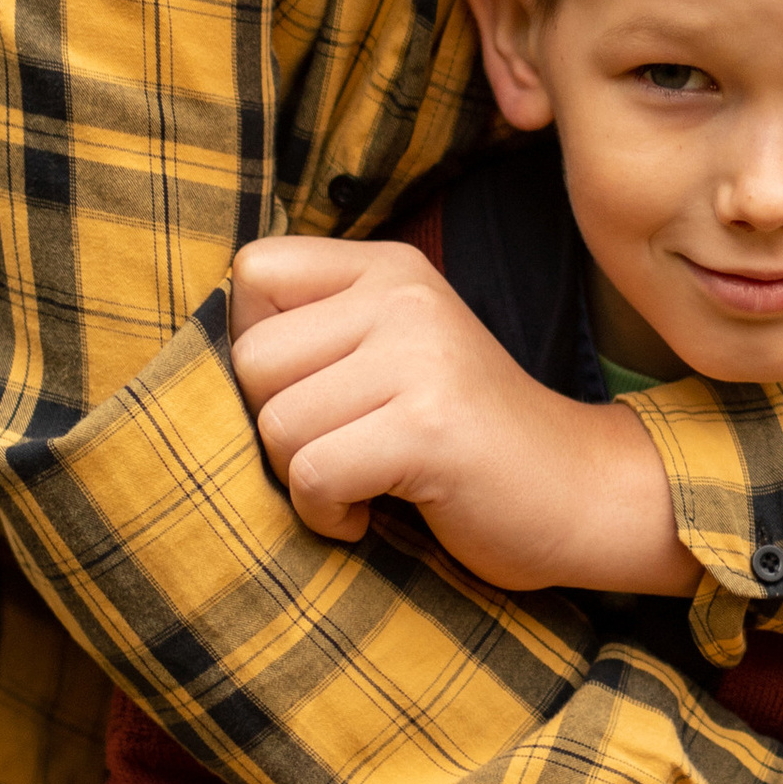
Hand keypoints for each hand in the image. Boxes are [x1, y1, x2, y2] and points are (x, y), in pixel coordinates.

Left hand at [229, 235, 696, 592]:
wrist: (584, 494)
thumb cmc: (468, 443)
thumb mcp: (394, 357)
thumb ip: (318, 336)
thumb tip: (198, 355)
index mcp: (390, 268)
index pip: (253, 272)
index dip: (257, 347)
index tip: (312, 394)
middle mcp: (404, 295)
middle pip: (252, 360)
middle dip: (278, 427)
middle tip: (343, 451)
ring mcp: (421, 356)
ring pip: (277, 425)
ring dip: (305, 479)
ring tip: (364, 484)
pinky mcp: (430, 425)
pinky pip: (313, 474)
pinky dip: (328, 514)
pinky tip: (373, 512)